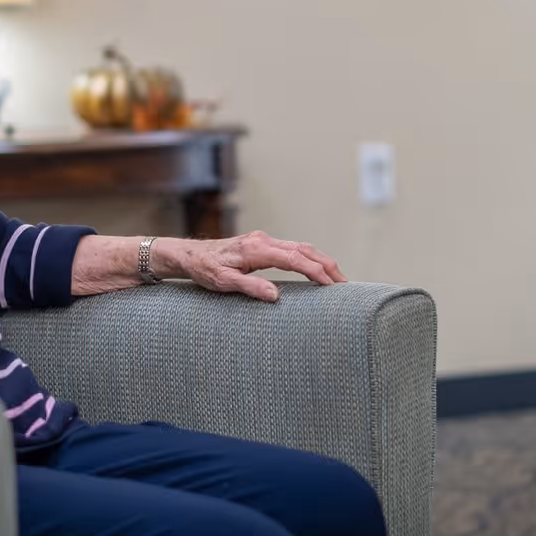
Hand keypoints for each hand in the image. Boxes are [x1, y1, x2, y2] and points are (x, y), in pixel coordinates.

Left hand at [172, 231, 348, 302]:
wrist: (190, 254)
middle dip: (327, 265)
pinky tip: (316, 269)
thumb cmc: (205, 269)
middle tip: (344, 283)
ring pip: (300, 247)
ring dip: (320, 260)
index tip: (332, 284)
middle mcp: (263, 241)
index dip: (316, 271)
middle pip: (304, 249)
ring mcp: (264, 240)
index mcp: (257, 249)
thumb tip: (276, 295)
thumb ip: (250, 287)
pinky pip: (292, 249)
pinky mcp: (262, 244)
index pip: (295, 259)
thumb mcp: (224, 282)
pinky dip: (309, 258)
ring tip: (337, 278)